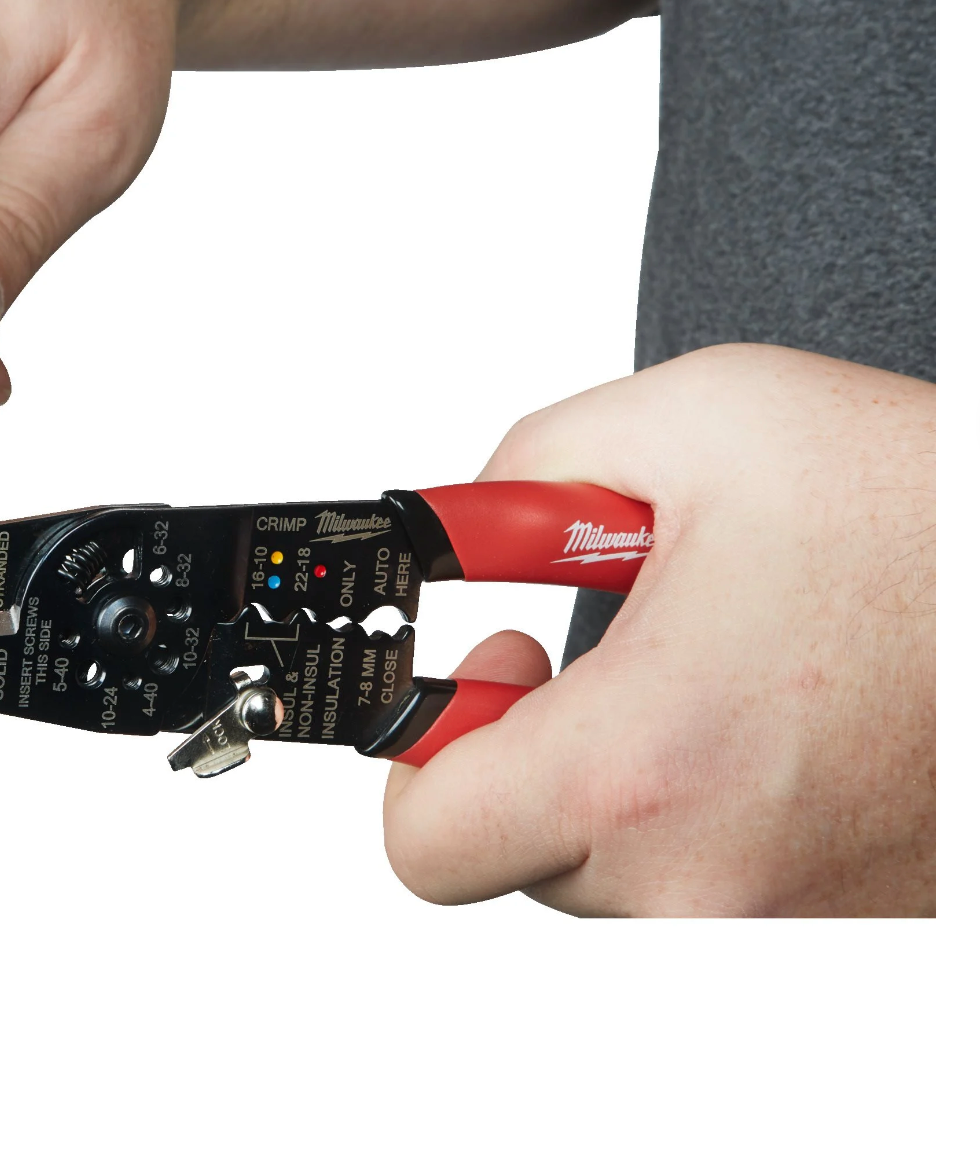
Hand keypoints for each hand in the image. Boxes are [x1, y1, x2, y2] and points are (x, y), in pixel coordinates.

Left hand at [383, 344, 934, 915]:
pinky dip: (713, 806)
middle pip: (520, 853)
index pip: (428, 846)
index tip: (485, 674)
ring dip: (630, 773)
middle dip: (535, 746)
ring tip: (716, 667)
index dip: (424, 754)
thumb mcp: (693, 419)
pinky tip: (771, 717)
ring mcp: (789, 928)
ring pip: (618, 872)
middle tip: (599, 651)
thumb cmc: (927, 512)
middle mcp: (710, 884)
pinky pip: (714, 884)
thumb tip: (461, 527)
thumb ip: (526, 466)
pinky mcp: (848, 931)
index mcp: (645, 768)